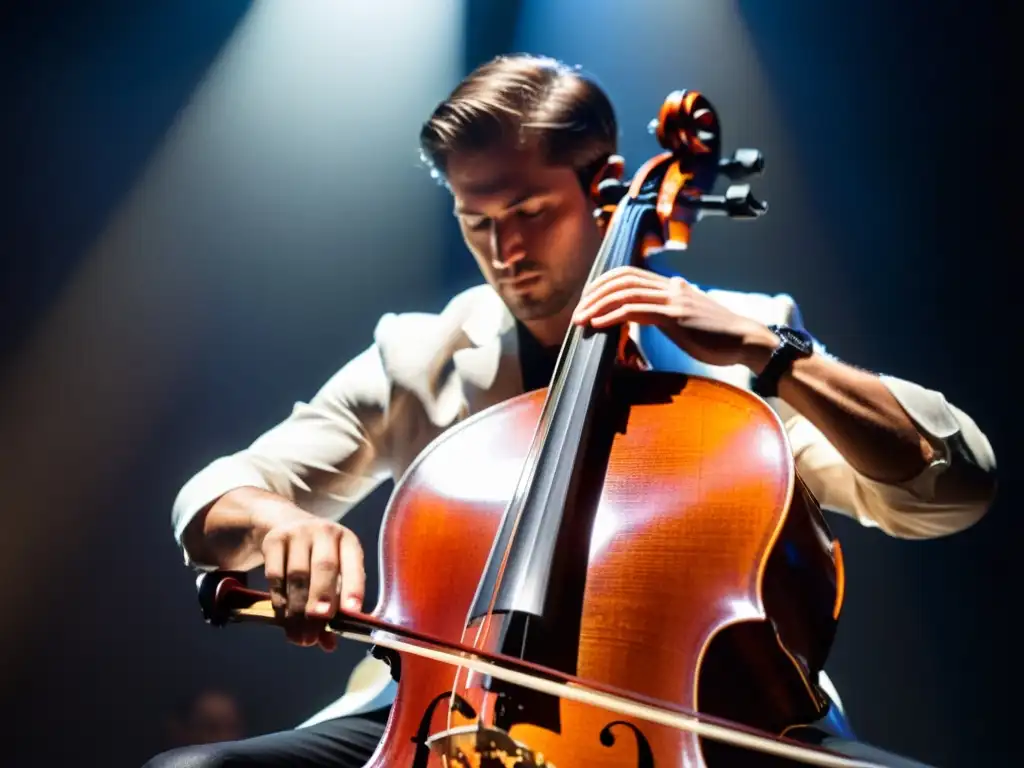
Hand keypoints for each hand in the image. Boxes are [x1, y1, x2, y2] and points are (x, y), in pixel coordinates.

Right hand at [260, 510, 365, 652]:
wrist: (287, 524)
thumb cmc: (317, 557)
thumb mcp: (332, 575)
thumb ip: (333, 608)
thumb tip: (329, 645)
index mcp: (348, 541)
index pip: (354, 564)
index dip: (354, 588)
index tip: (352, 613)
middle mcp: (326, 532)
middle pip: (324, 568)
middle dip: (320, 601)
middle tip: (315, 632)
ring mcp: (299, 533)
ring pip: (297, 574)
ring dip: (297, 610)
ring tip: (299, 636)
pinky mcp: (274, 539)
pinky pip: (275, 575)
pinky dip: (280, 601)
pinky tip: (283, 618)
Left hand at [571, 266, 778, 371]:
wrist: (745, 340)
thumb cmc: (718, 335)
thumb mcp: (689, 316)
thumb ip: (668, 309)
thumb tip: (648, 314)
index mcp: (671, 286)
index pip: (629, 274)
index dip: (604, 283)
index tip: (587, 298)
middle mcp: (670, 287)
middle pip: (622, 279)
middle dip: (595, 293)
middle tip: (578, 310)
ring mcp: (672, 300)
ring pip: (625, 293)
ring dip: (598, 305)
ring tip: (581, 318)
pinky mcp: (675, 316)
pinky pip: (636, 311)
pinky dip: (612, 316)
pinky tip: (599, 324)